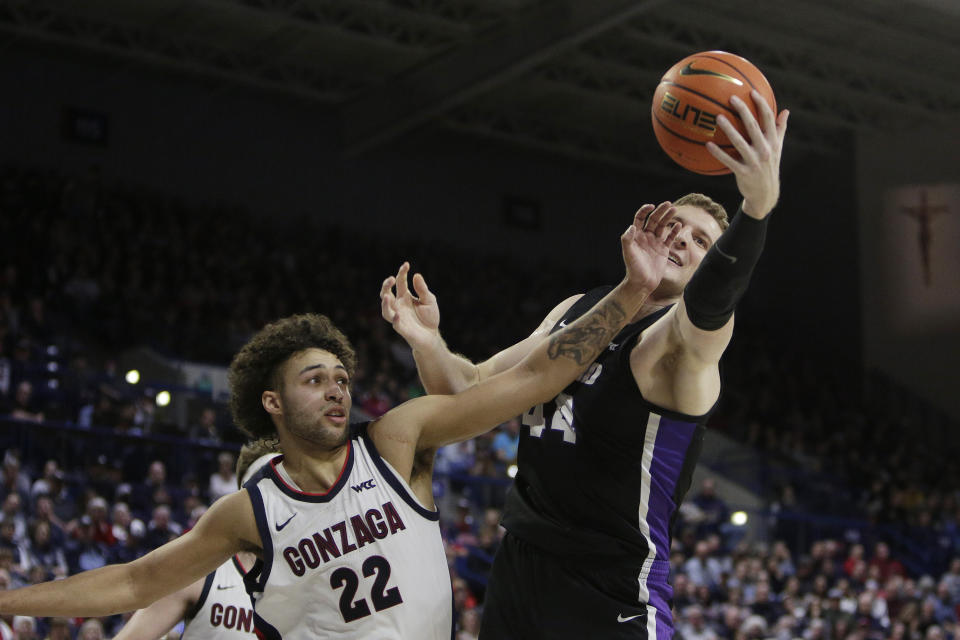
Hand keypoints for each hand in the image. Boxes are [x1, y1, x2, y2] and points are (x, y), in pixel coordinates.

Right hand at [380, 262, 440, 348]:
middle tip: (391, 279)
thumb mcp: (429, 300)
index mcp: (405, 296)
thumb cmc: (429, 318)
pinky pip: (395, 324)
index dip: (401, 273)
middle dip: (386, 286)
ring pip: (386, 310)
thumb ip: (422, 289)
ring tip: (387, 296)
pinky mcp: (402, 329)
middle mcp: (399, 306)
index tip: (406, 265)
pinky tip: (398, 315)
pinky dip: (395, 319)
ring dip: (384, 303)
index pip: (400, 282)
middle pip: (386, 294)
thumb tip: (416, 275)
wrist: (432, 336)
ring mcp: (399, 317)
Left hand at [620, 202, 680, 292]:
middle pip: (653, 220)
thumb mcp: (628, 253)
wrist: (642, 283)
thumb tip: (631, 226)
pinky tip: (678, 225)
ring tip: (674, 209)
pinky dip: (674, 231)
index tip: (651, 206)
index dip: (645, 211)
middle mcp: (645, 237)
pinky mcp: (663, 250)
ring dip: (668, 218)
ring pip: (662, 227)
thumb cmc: (633, 269)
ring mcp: (655, 243)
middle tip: (668, 204)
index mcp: (636, 236)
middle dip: (660, 211)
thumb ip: (627, 240)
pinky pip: (669, 238)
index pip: (640, 218)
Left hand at [706, 90, 788, 218]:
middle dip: (743, 111)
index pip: (769, 118)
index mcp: (773, 141)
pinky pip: (728, 161)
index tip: (752, 91)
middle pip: (754, 126)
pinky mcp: (743, 173)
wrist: (766, 194)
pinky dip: (718, 153)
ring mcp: (754, 162)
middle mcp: (765, 150)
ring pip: (740, 142)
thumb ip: (780, 129)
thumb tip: (786, 111)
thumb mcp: (777, 148)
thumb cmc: (769, 167)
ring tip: (718, 117)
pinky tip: (708, 144)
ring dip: (729, 129)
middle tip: (731, 98)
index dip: (761, 104)